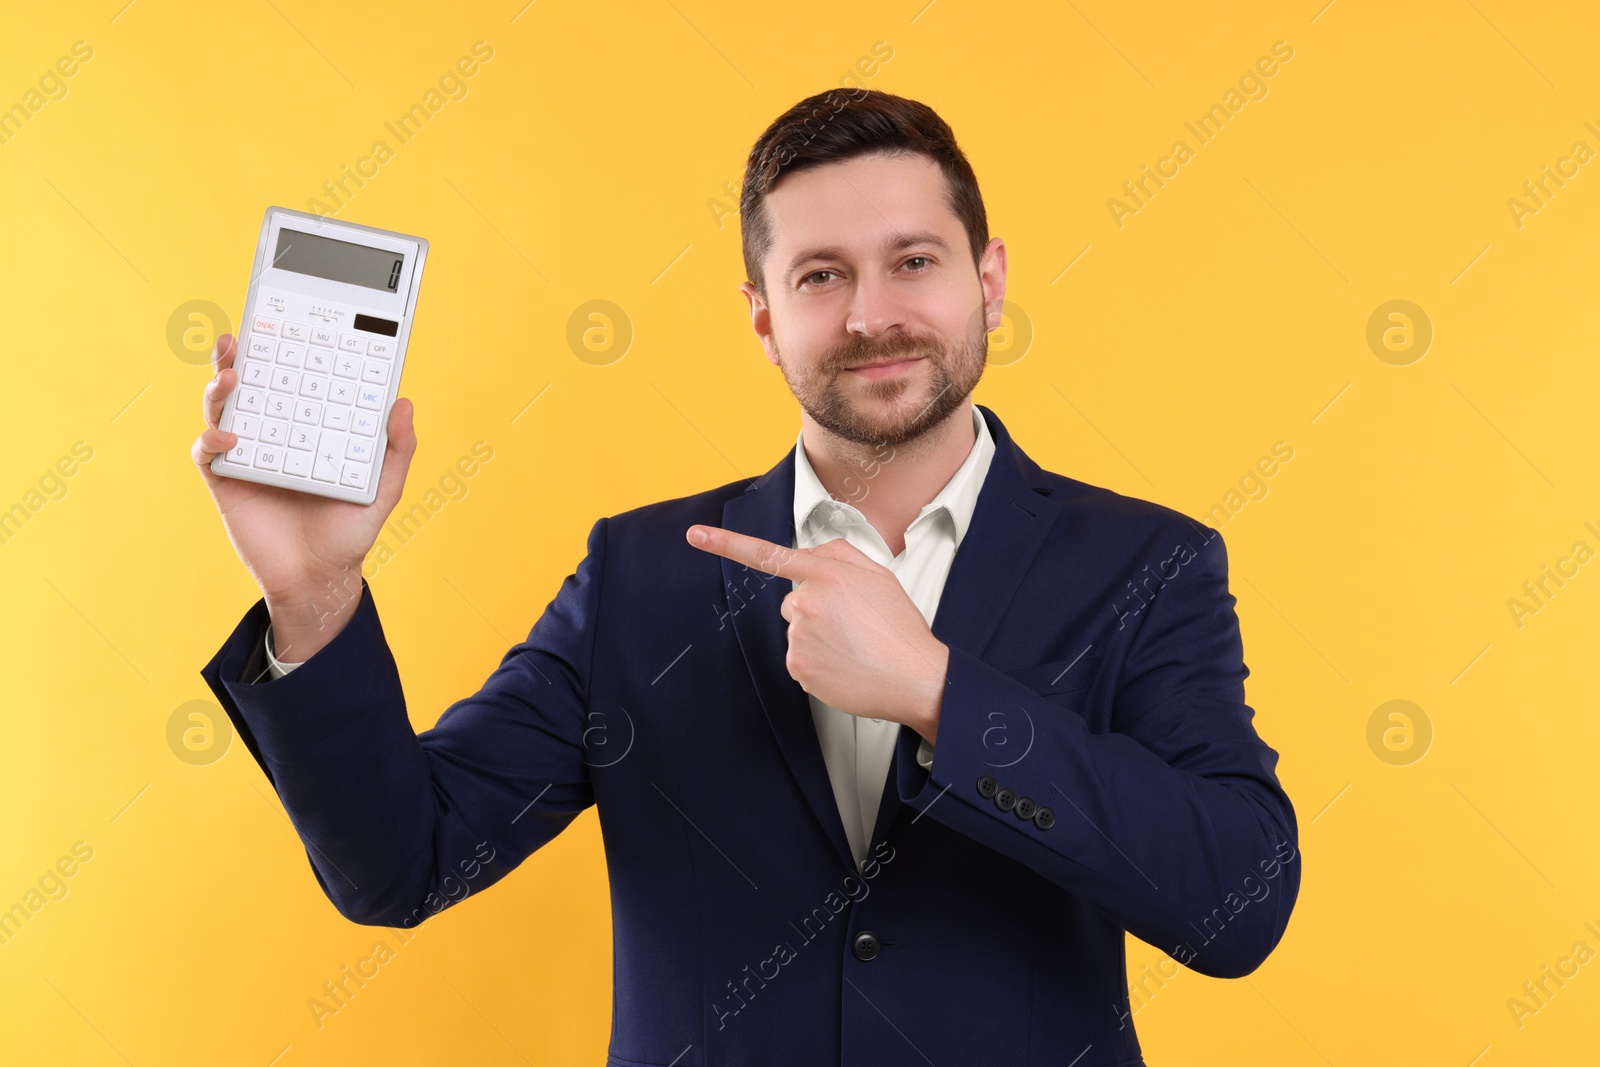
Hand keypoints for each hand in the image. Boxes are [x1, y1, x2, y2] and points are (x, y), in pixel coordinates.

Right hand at [190, 333, 418, 659]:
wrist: (319, 578)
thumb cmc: (350, 532)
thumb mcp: (382, 489)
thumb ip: (396, 450)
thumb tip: (403, 403)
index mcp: (308, 427)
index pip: (294, 381)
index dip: (285, 352)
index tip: (286, 324)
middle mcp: (274, 433)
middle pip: (250, 385)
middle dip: (237, 357)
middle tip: (236, 338)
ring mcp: (246, 453)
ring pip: (222, 408)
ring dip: (219, 387)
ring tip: (232, 376)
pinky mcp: (225, 480)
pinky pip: (208, 451)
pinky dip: (212, 438)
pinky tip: (231, 437)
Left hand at [686, 524, 946, 742]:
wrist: (914, 678)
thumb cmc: (899, 629)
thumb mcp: (878, 574)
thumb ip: (840, 553)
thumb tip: (811, 552)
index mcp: (827, 574)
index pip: (769, 554)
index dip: (726, 543)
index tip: (696, 535)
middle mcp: (807, 602)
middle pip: (793, 601)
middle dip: (816, 609)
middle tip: (852, 624)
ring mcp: (800, 637)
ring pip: (797, 631)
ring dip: (819, 637)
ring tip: (853, 645)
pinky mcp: (799, 667)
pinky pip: (800, 660)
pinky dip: (819, 662)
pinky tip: (845, 663)